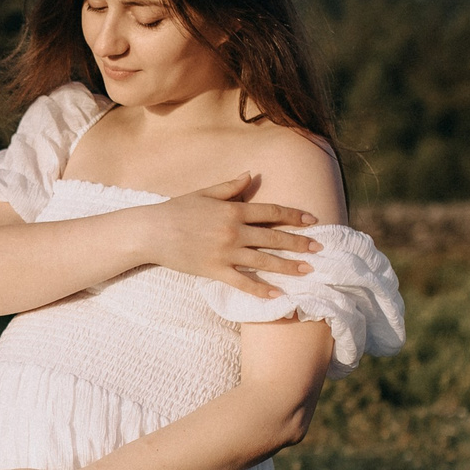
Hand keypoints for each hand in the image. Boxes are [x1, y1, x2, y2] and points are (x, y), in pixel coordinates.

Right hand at [137, 174, 321, 298]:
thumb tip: (250, 175)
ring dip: (288, 267)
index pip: (272, 212)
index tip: (313, 221)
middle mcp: (233, 231)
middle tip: (319, 249)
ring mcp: (225, 253)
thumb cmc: (176, 210)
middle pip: (274, 238)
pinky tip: (277, 294)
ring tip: (307, 271)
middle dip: (299, 243)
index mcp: (233, 210)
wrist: (151, 232)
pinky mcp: (214, 271)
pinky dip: (260, 289)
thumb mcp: (204, 193)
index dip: (294, 216)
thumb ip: (230, 186)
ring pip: (264, 261)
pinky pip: (242, 282)